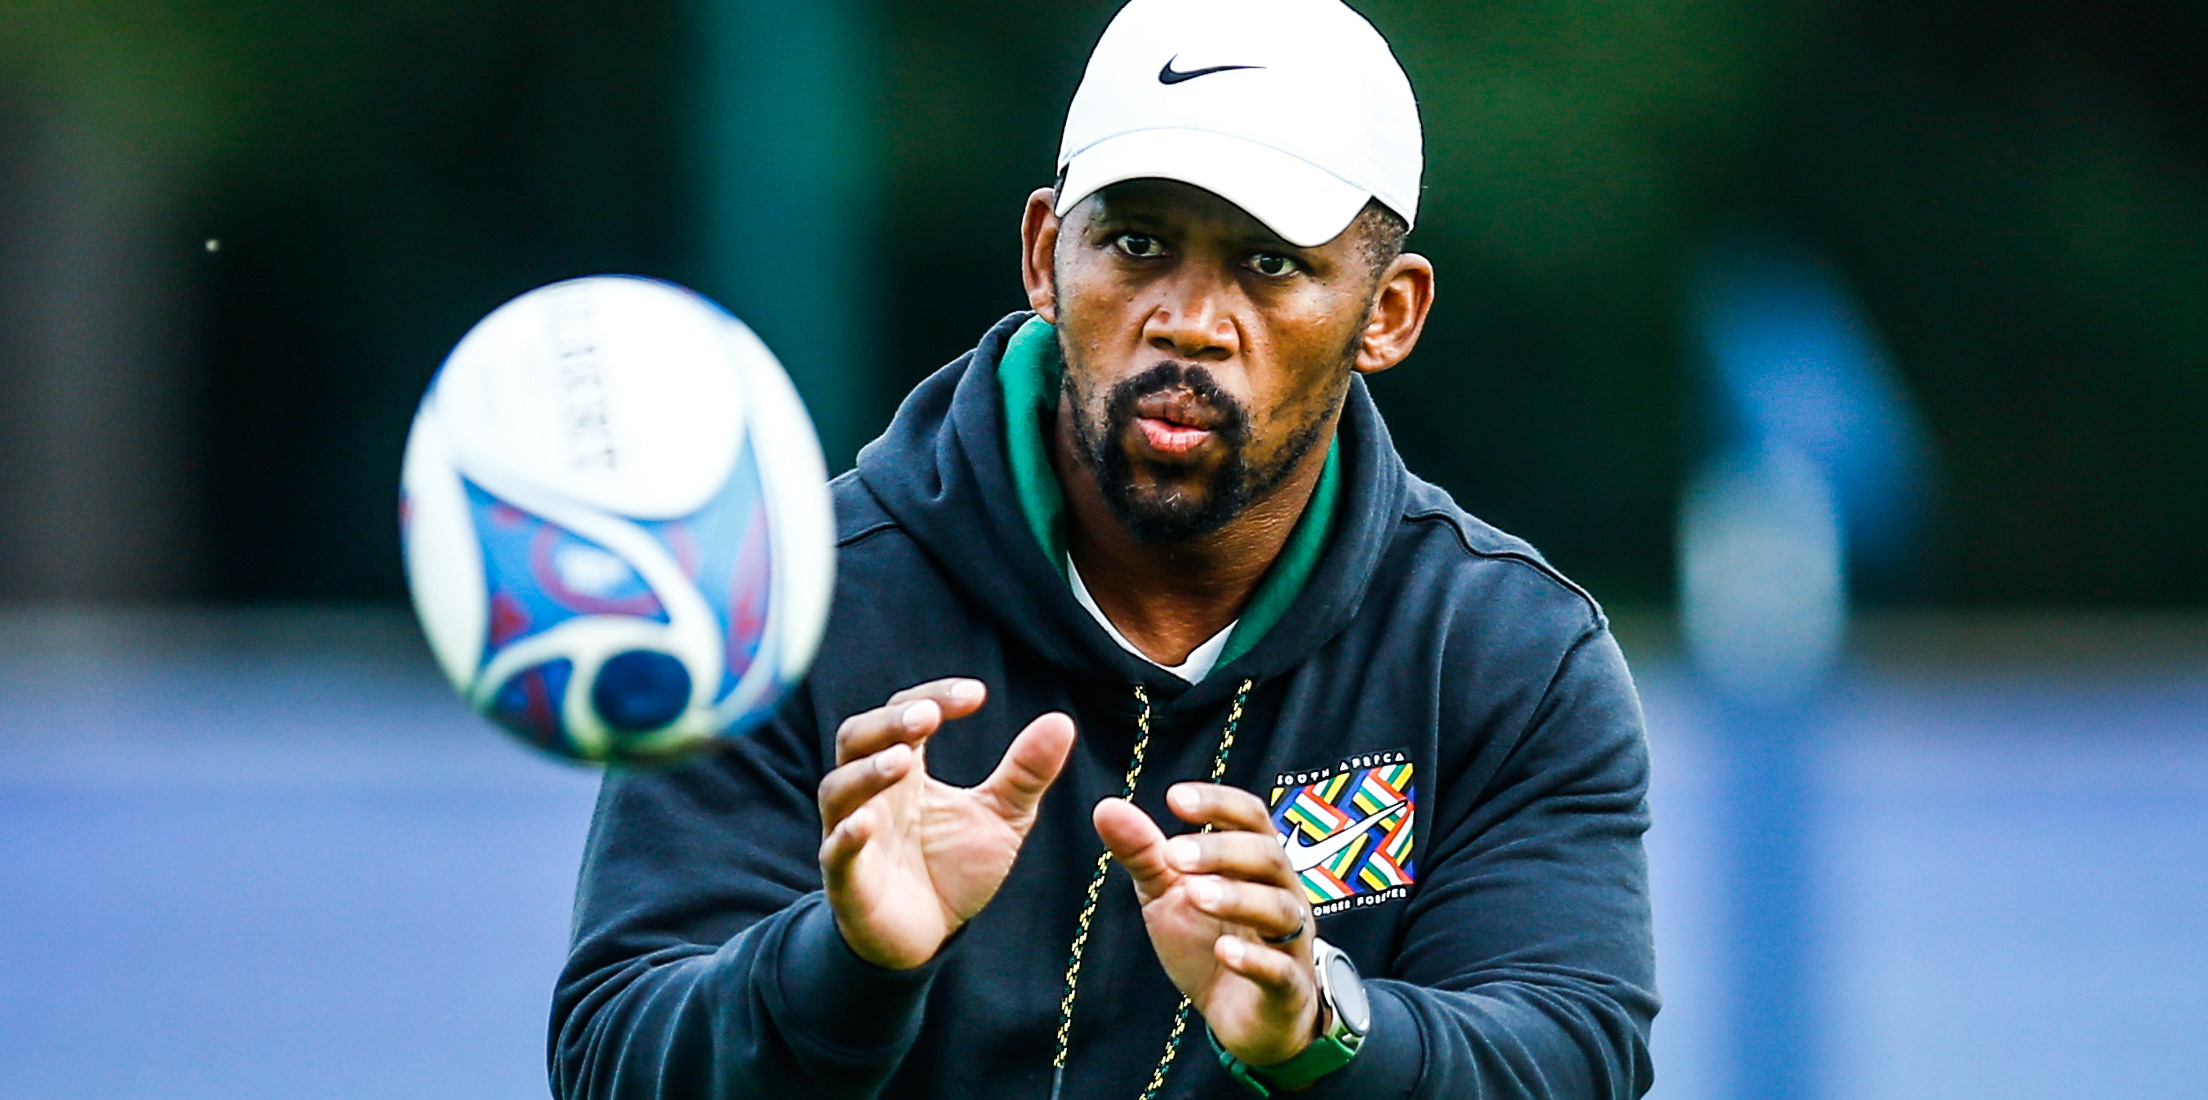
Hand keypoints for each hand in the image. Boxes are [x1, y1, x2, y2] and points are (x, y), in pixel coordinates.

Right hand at [818, 678, 1075, 969]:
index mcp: (906, 768)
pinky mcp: (848, 880)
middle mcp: (871, 792)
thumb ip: (1025, 772)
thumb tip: (1061, 721)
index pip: (906, 714)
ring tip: (903, 760)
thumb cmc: (954, 867)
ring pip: (839, 788)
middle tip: (928, 716)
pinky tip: (868, 822)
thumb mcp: (1001, 818)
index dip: (934, 698)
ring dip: (867, 770)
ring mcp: (852, 833)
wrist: (928, 936)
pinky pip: (835, 851)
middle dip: (890, 723)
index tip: (976, 695)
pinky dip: (848, 834)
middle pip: (857, 737)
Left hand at [1093, 782, 1320, 1066]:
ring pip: (1280, 909)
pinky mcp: (1288, 990)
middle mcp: (1282, 894)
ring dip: (1236, 897)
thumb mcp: (1167, 895)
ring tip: (1194, 894)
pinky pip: (1281, 970)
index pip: (1251, 817)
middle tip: (1173, 855)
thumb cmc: (1208, 943)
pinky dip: (1254, 959)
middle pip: (1268, 857)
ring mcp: (1291, 942)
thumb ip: (1143, 852)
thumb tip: (1106, 806)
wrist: (1241, 1019)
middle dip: (1222, 851)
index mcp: (1254, 864)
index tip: (1174, 799)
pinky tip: (1223, 951)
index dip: (1218, 803)